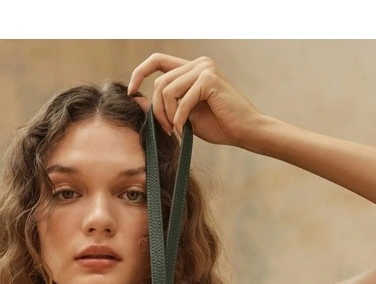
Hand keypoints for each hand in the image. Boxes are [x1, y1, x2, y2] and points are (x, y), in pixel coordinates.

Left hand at [127, 53, 262, 147]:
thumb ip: (163, 105)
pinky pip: (181, 100)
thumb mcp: (183, 115)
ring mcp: (204, 68)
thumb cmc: (219, 125)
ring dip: (166, 115)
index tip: (130, 91)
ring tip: (175, 130)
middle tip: (165, 129)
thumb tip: (135, 98)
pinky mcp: (209, 79)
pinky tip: (182, 129)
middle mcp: (198, 63)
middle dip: (157, 110)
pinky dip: (178, 118)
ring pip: (167, 90)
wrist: (245, 132)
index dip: (140, 72)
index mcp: (192, 68)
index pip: (158, 60)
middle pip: (160, 82)